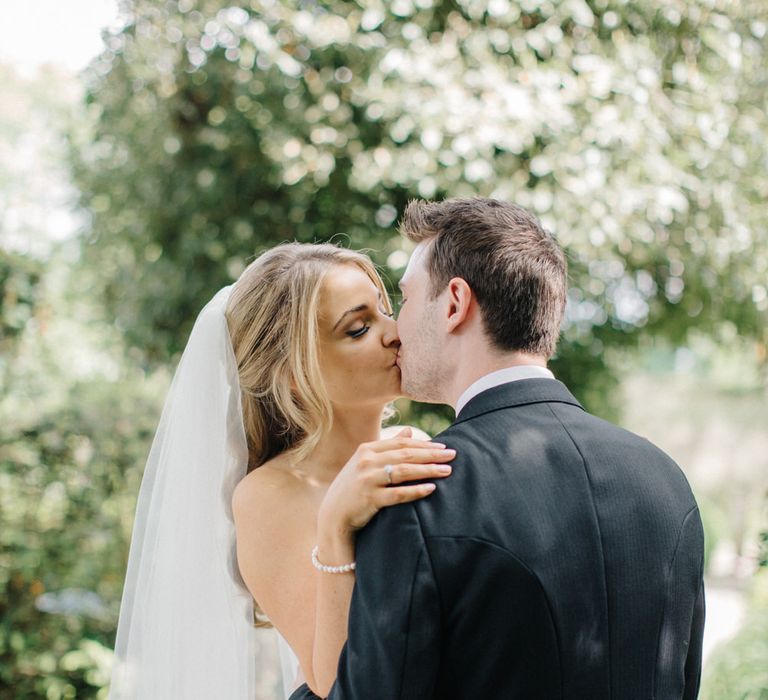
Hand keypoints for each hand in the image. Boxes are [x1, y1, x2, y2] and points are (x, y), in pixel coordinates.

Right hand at [318, 428, 454, 534]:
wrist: (333, 514)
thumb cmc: (353, 487)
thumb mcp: (365, 462)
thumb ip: (387, 447)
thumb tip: (408, 431)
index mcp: (366, 449)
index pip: (401, 443)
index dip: (424, 444)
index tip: (443, 446)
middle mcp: (366, 461)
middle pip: (406, 454)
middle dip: (431, 454)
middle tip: (452, 455)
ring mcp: (368, 480)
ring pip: (404, 471)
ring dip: (428, 470)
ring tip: (447, 470)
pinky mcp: (370, 499)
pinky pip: (398, 494)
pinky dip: (416, 491)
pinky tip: (431, 488)